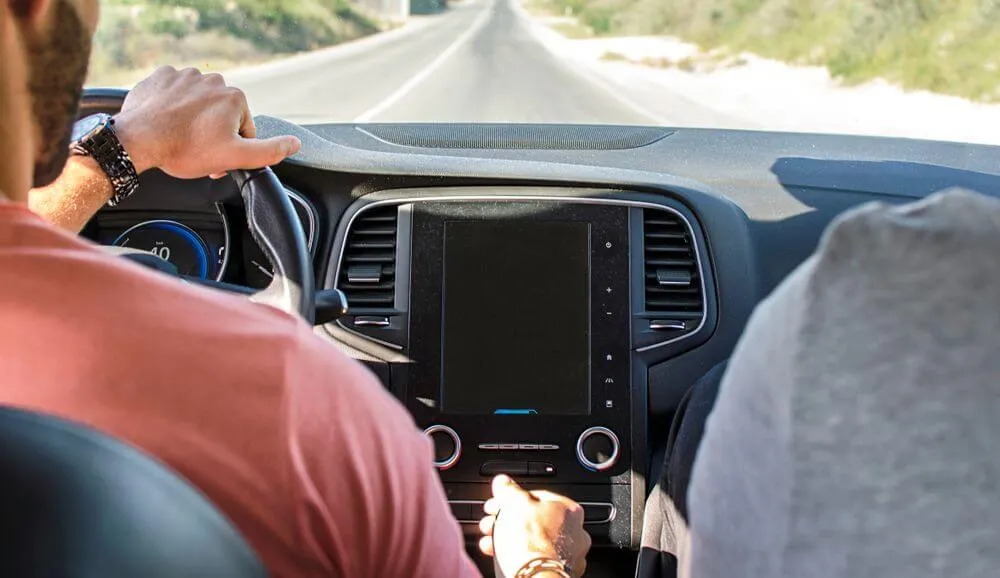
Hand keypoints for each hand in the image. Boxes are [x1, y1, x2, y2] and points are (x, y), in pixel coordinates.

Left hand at [113, 66, 300, 177]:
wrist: (139, 139)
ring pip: (198, 104)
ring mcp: (184, 75)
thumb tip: (294, 143)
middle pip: (220, 114)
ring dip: (193, 119)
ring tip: (180, 137)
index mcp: (234, 98)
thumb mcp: (235, 157)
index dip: (232, 148)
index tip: (216, 158)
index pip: (243, 128)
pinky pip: (174, 93)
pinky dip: (172, 107)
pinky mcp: (161, 77)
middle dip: (213, 132)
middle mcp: (212, 80)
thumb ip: (269, 150)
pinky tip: (166, 122)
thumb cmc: (185, 149)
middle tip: (197, 151)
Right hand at [479, 475, 590, 577]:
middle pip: (535, 521)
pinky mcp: (559, 573)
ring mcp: (570, 556)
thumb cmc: (530, 540)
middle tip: (491, 523)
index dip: (513, 499)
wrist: (534, 576)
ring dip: (510, 539)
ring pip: (534, 542)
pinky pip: (536, 560)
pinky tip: (502, 556)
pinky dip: (519, 557)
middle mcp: (575, 533)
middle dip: (508, 521)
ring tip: (491, 542)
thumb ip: (508, 489)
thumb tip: (503, 482)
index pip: (538, 497)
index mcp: (570, 509)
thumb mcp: (513, 503)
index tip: (498, 504)